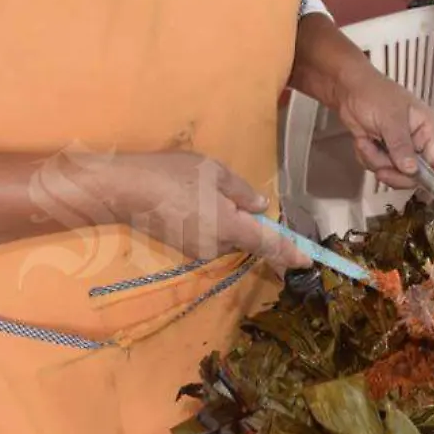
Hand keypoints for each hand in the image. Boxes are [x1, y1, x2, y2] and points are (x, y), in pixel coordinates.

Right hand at [106, 152, 310, 271]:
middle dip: (244, 221)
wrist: (126, 191)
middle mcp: (217, 246)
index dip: (290, 253)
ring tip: (201, 192)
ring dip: (224, 221)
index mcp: (231, 228)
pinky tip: (190, 202)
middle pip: (245, 238)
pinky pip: (208, 237)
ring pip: (225, 237)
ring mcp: (198, 251)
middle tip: (224, 192)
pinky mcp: (183, 249)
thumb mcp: (215, 172)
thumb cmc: (174, 175)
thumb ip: (243, 191)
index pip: (269, 244)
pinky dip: (208, 223)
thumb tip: (261, 206)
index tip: (308, 261)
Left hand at [334, 67, 433, 189]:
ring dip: (375, 160)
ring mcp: (398, 149)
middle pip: (414, 175)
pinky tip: (362, 140)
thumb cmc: (375, 94)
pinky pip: (377, 167)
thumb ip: (401, 146)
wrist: (347, 89)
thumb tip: (412, 170)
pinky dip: (366, 157)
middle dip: (394, 172)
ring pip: (392, 172)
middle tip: (381, 169)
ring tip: (366, 140)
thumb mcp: (390, 119)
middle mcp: (416, 142)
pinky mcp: (381, 152)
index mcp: (427, 130)